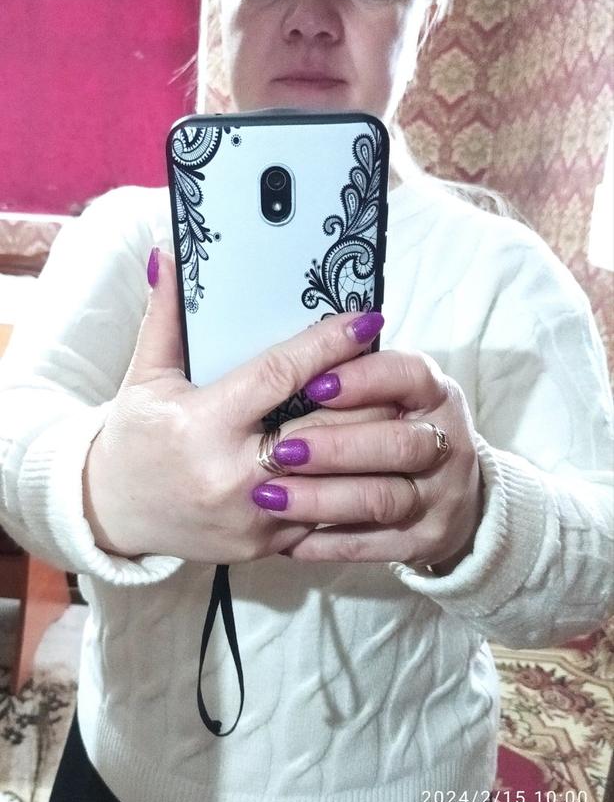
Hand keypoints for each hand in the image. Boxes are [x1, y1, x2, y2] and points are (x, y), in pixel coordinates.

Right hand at [82, 247, 395, 562]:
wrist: (115, 515)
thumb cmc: (134, 440)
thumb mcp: (143, 377)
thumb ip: (164, 318)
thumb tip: (166, 257)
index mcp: (202, 425)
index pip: (279, 376)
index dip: (327, 345)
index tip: (365, 322)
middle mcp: (232, 474)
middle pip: (324, 429)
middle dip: (368, 396)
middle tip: (397, 367)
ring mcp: (254, 515)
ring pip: (338, 479)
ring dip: (373, 445)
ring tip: (400, 413)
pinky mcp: (267, 544)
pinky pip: (327, 515)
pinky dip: (355, 487)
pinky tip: (378, 463)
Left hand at [251, 350, 483, 570]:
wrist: (448, 496)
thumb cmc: (398, 429)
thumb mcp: (392, 394)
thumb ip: (356, 375)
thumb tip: (309, 346)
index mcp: (436, 395)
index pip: (410, 375)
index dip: (364, 379)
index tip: (314, 385)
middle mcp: (449, 443)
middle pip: (398, 445)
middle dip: (336, 447)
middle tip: (281, 451)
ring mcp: (442, 497)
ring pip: (382, 499)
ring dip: (322, 499)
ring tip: (272, 498)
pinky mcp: (425, 541)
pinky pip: (371, 545)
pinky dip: (325, 542)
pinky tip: (286, 540)